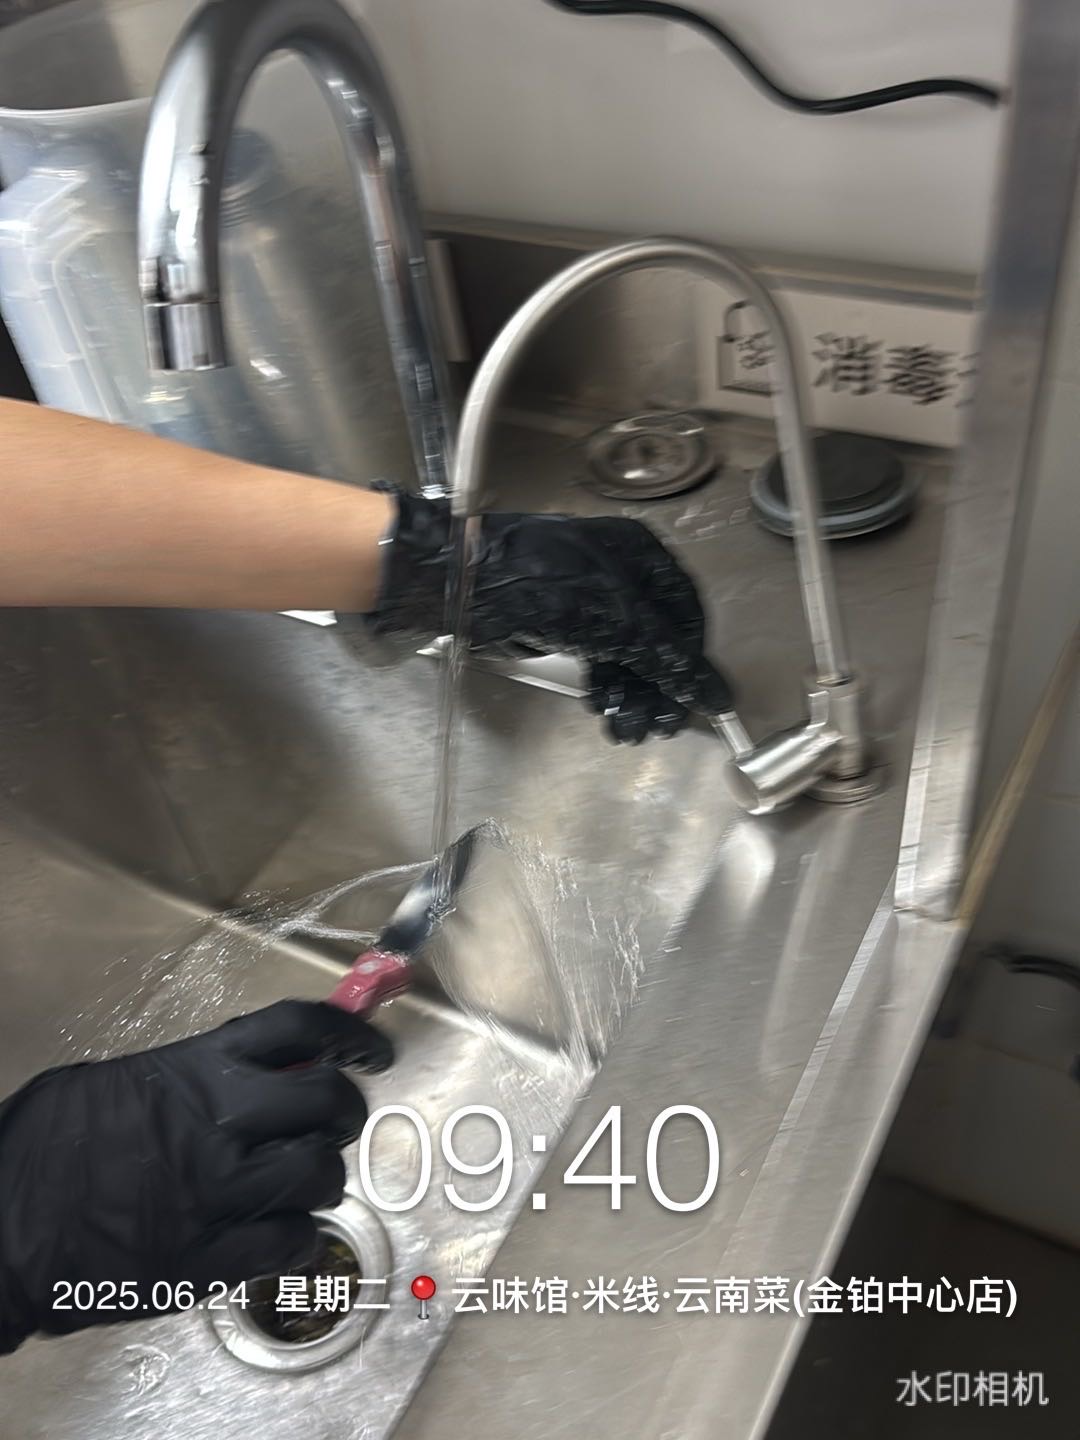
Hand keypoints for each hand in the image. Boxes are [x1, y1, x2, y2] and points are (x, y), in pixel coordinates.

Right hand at [0, 1001, 391, 1352]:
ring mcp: (219, 1194)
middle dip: (345, 1108)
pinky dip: (299, 1237)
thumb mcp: (113, 1081)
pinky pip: (294, 1242)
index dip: (352, 1034)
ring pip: (322, 1175)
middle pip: (330, 1100)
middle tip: (332, 1122)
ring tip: (295, 1182)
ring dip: (320, 1177)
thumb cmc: (42, 1148)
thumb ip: (188, 1074)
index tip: (373, 1050)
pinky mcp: (210, 1259)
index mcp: (196, 1069)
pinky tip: (279, 1232)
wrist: (0, 1230)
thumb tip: (246, 1073)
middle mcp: (220, 1123)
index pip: (301, 1028)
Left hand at [366, 487, 732, 740]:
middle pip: (656, 638)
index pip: (686, 613)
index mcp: (642, 555)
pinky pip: (597, 656)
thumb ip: (664, 659)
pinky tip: (603, 711)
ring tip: (627, 729)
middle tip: (656, 729)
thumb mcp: (614, 621)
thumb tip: (710, 695)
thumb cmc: (544, 586)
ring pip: (625, 652)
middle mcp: (621, 572)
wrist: (459, 579)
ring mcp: (589, 597)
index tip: (693, 703)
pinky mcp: (560, 620)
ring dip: (630, 694)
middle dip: (657, 686)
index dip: (692, 660)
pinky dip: (604, 685)